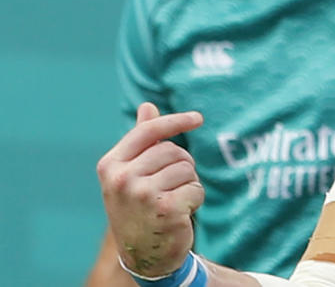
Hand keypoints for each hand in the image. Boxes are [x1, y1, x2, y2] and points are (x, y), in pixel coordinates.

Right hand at [96, 102, 204, 276]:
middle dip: (181, 165)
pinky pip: (196, 188)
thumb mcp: (132, 173)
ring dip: (188, 184)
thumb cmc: (139, 208)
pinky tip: (180, 214)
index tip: (198, 118)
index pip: (148, 131)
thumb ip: (141, 140)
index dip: (176, 121)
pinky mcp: (165, 209)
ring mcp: (141, 194)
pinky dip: (195, 199)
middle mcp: (122, 179)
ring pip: (187, 169)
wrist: (144, 255)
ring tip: (172, 202)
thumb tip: (147, 105)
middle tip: (169, 188)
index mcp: (110, 165)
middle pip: (173, 151)